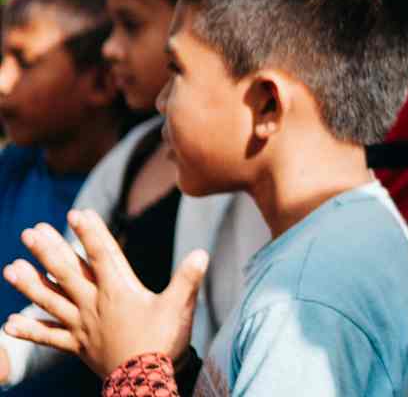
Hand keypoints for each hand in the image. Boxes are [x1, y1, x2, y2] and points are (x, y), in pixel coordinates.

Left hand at [1, 210, 206, 376]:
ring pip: (51, 301)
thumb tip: (202, 252)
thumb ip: (188, 278)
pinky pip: (48, 337)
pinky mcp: (77, 346)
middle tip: (30, 233)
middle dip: (48, 251)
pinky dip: (29, 331)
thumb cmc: (163, 342)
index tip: (76, 213)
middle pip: (67, 273)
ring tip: (10, 269)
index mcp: (118, 290)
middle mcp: (94, 304)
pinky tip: (7, 325)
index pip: (102, 254)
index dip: (90, 233)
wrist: (143, 381)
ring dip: (30, 285)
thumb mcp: (180, 306)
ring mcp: (82, 325)